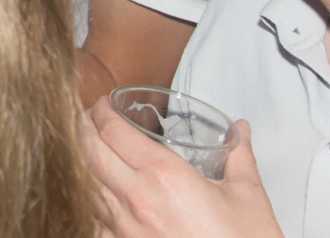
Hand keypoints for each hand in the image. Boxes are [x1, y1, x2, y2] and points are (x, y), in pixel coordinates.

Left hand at [81, 96, 281, 237]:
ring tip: (86, 149)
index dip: (101, 110)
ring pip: (86, 184)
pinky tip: (95, 194)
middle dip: (82, 128)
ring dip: (82, 161)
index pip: (113, 130)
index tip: (103, 104)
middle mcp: (137, 198)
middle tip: (85, 117)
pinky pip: (93, 220)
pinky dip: (89, 201)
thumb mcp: (247, 196)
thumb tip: (240, 130)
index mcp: (165, 175)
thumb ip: (239, 156)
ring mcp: (125, 228)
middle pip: (89, 151)